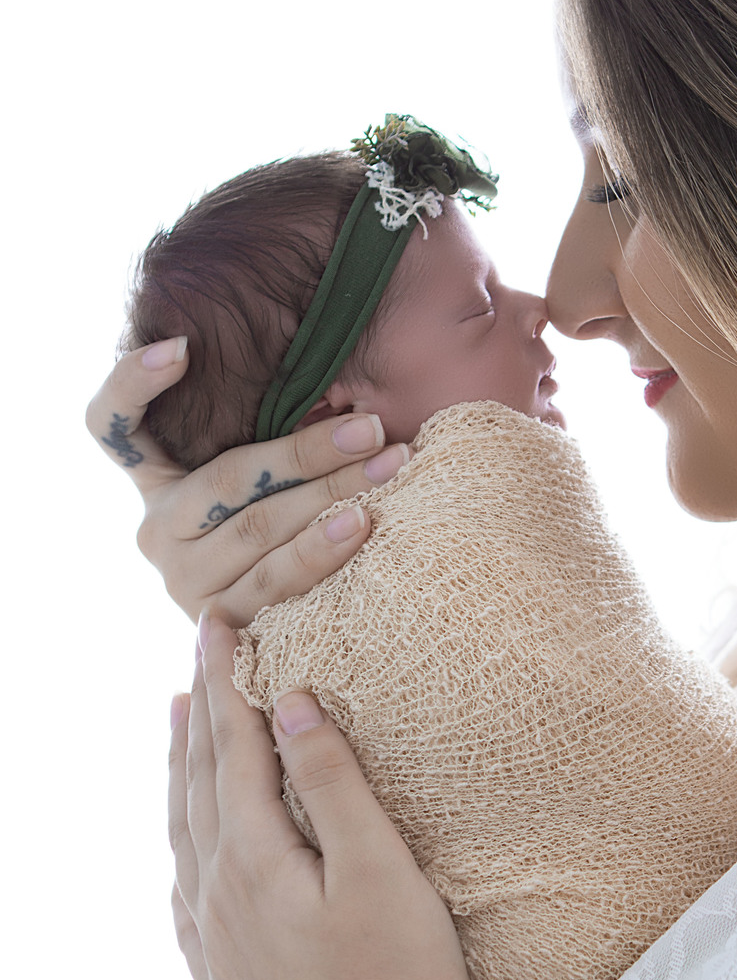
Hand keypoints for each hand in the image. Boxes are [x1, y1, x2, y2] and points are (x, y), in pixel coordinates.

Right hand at [87, 337, 411, 624]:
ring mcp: (183, 582)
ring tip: (384, 471)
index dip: (133, 382)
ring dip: (330, 495)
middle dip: (310, 450)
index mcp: (153, 481)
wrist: (281, 633)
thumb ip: (266, 437)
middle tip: (372, 428)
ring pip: (257, 529)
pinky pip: (274, 582)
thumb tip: (343, 389)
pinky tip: (361, 526)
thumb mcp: (255, 478)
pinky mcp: (218, 623)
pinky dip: (322, 551)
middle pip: (227, 479)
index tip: (183, 346)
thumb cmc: (280, 525)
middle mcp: (156, 531)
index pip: (110, 424)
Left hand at [169, 616, 486, 979]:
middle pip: (197, 787)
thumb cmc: (406, 974)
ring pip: (182, 839)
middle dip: (200, 715)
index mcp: (253, 864)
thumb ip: (333, 783)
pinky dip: (181, 852)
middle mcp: (216, 902)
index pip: (233, 751)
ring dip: (181, 775)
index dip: (227, 684)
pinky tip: (185, 848)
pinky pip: (183, 899)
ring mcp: (214, 948)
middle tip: (197, 653)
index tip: (215, 625)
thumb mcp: (382, 868)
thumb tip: (291, 703)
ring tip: (179, 723)